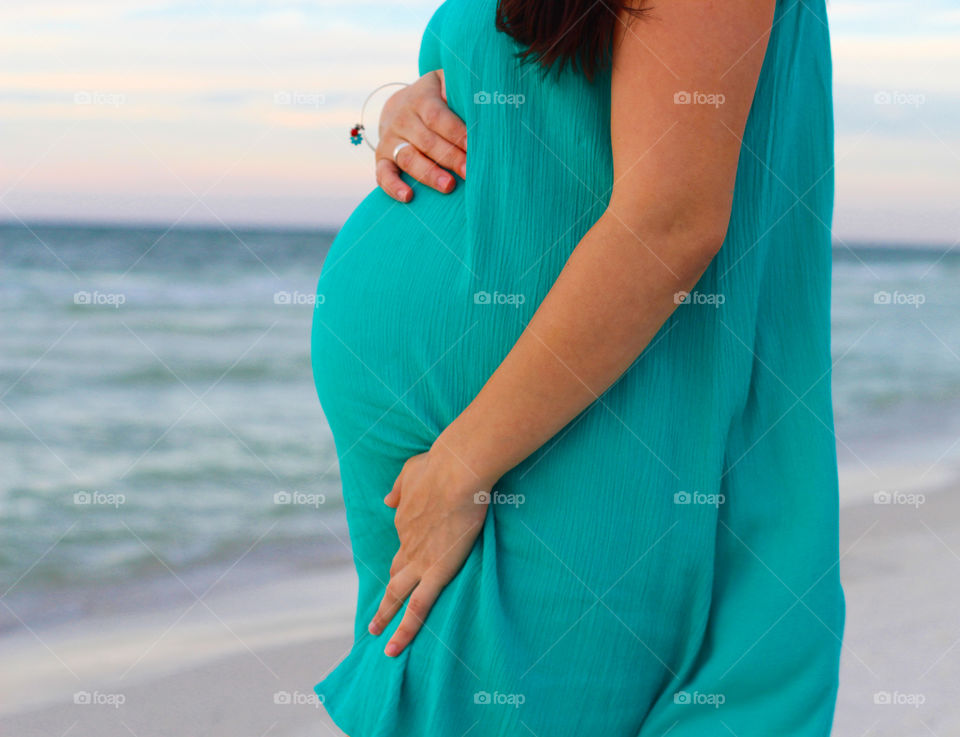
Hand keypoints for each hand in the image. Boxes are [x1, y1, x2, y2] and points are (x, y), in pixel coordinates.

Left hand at [368, 446, 493, 655]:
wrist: (456, 470)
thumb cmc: (441, 464)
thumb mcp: (411, 471)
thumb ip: (400, 487)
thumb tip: (388, 499)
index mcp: (403, 518)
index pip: (404, 542)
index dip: (404, 555)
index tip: (405, 564)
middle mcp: (406, 542)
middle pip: (394, 574)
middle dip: (385, 595)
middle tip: (375, 616)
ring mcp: (419, 560)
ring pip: (398, 595)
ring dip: (385, 616)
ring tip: (377, 635)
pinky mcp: (436, 572)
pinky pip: (418, 608)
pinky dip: (404, 630)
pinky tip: (393, 648)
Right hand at [375, 69, 467, 202]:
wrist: (399, 106)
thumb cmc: (435, 99)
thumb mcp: (444, 84)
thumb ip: (456, 86)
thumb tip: (475, 98)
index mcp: (421, 100)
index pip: (439, 118)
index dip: (457, 133)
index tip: (475, 148)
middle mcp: (403, 120)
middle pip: (427, 142)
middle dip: (450, 158)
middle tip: (469, 172)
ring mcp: (390, 140)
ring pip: (408, 158)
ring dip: (429, 174)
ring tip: (448, 186)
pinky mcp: (381, 158)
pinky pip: (383, 174)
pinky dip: (393, 186)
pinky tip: (408, 197)